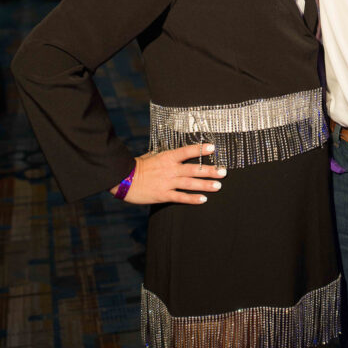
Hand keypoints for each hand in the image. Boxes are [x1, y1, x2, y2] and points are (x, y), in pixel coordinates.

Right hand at [111, 144, 226, 204]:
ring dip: (205, 184)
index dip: (200, 149)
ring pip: (190, 183)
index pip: (187, 151)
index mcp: (167, 157)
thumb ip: (166, 154)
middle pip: (193, 169)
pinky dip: (192, 198)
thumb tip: (176, 151)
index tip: (213, 148)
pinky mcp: (163, 195)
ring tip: (218, 186)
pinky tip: (203, 199)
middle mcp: (170, 169)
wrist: (124, 179)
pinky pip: (180, 197)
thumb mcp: (152, 155)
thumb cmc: (138, 166)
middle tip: (223, 171)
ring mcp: (167, 182)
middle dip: (210, 170)